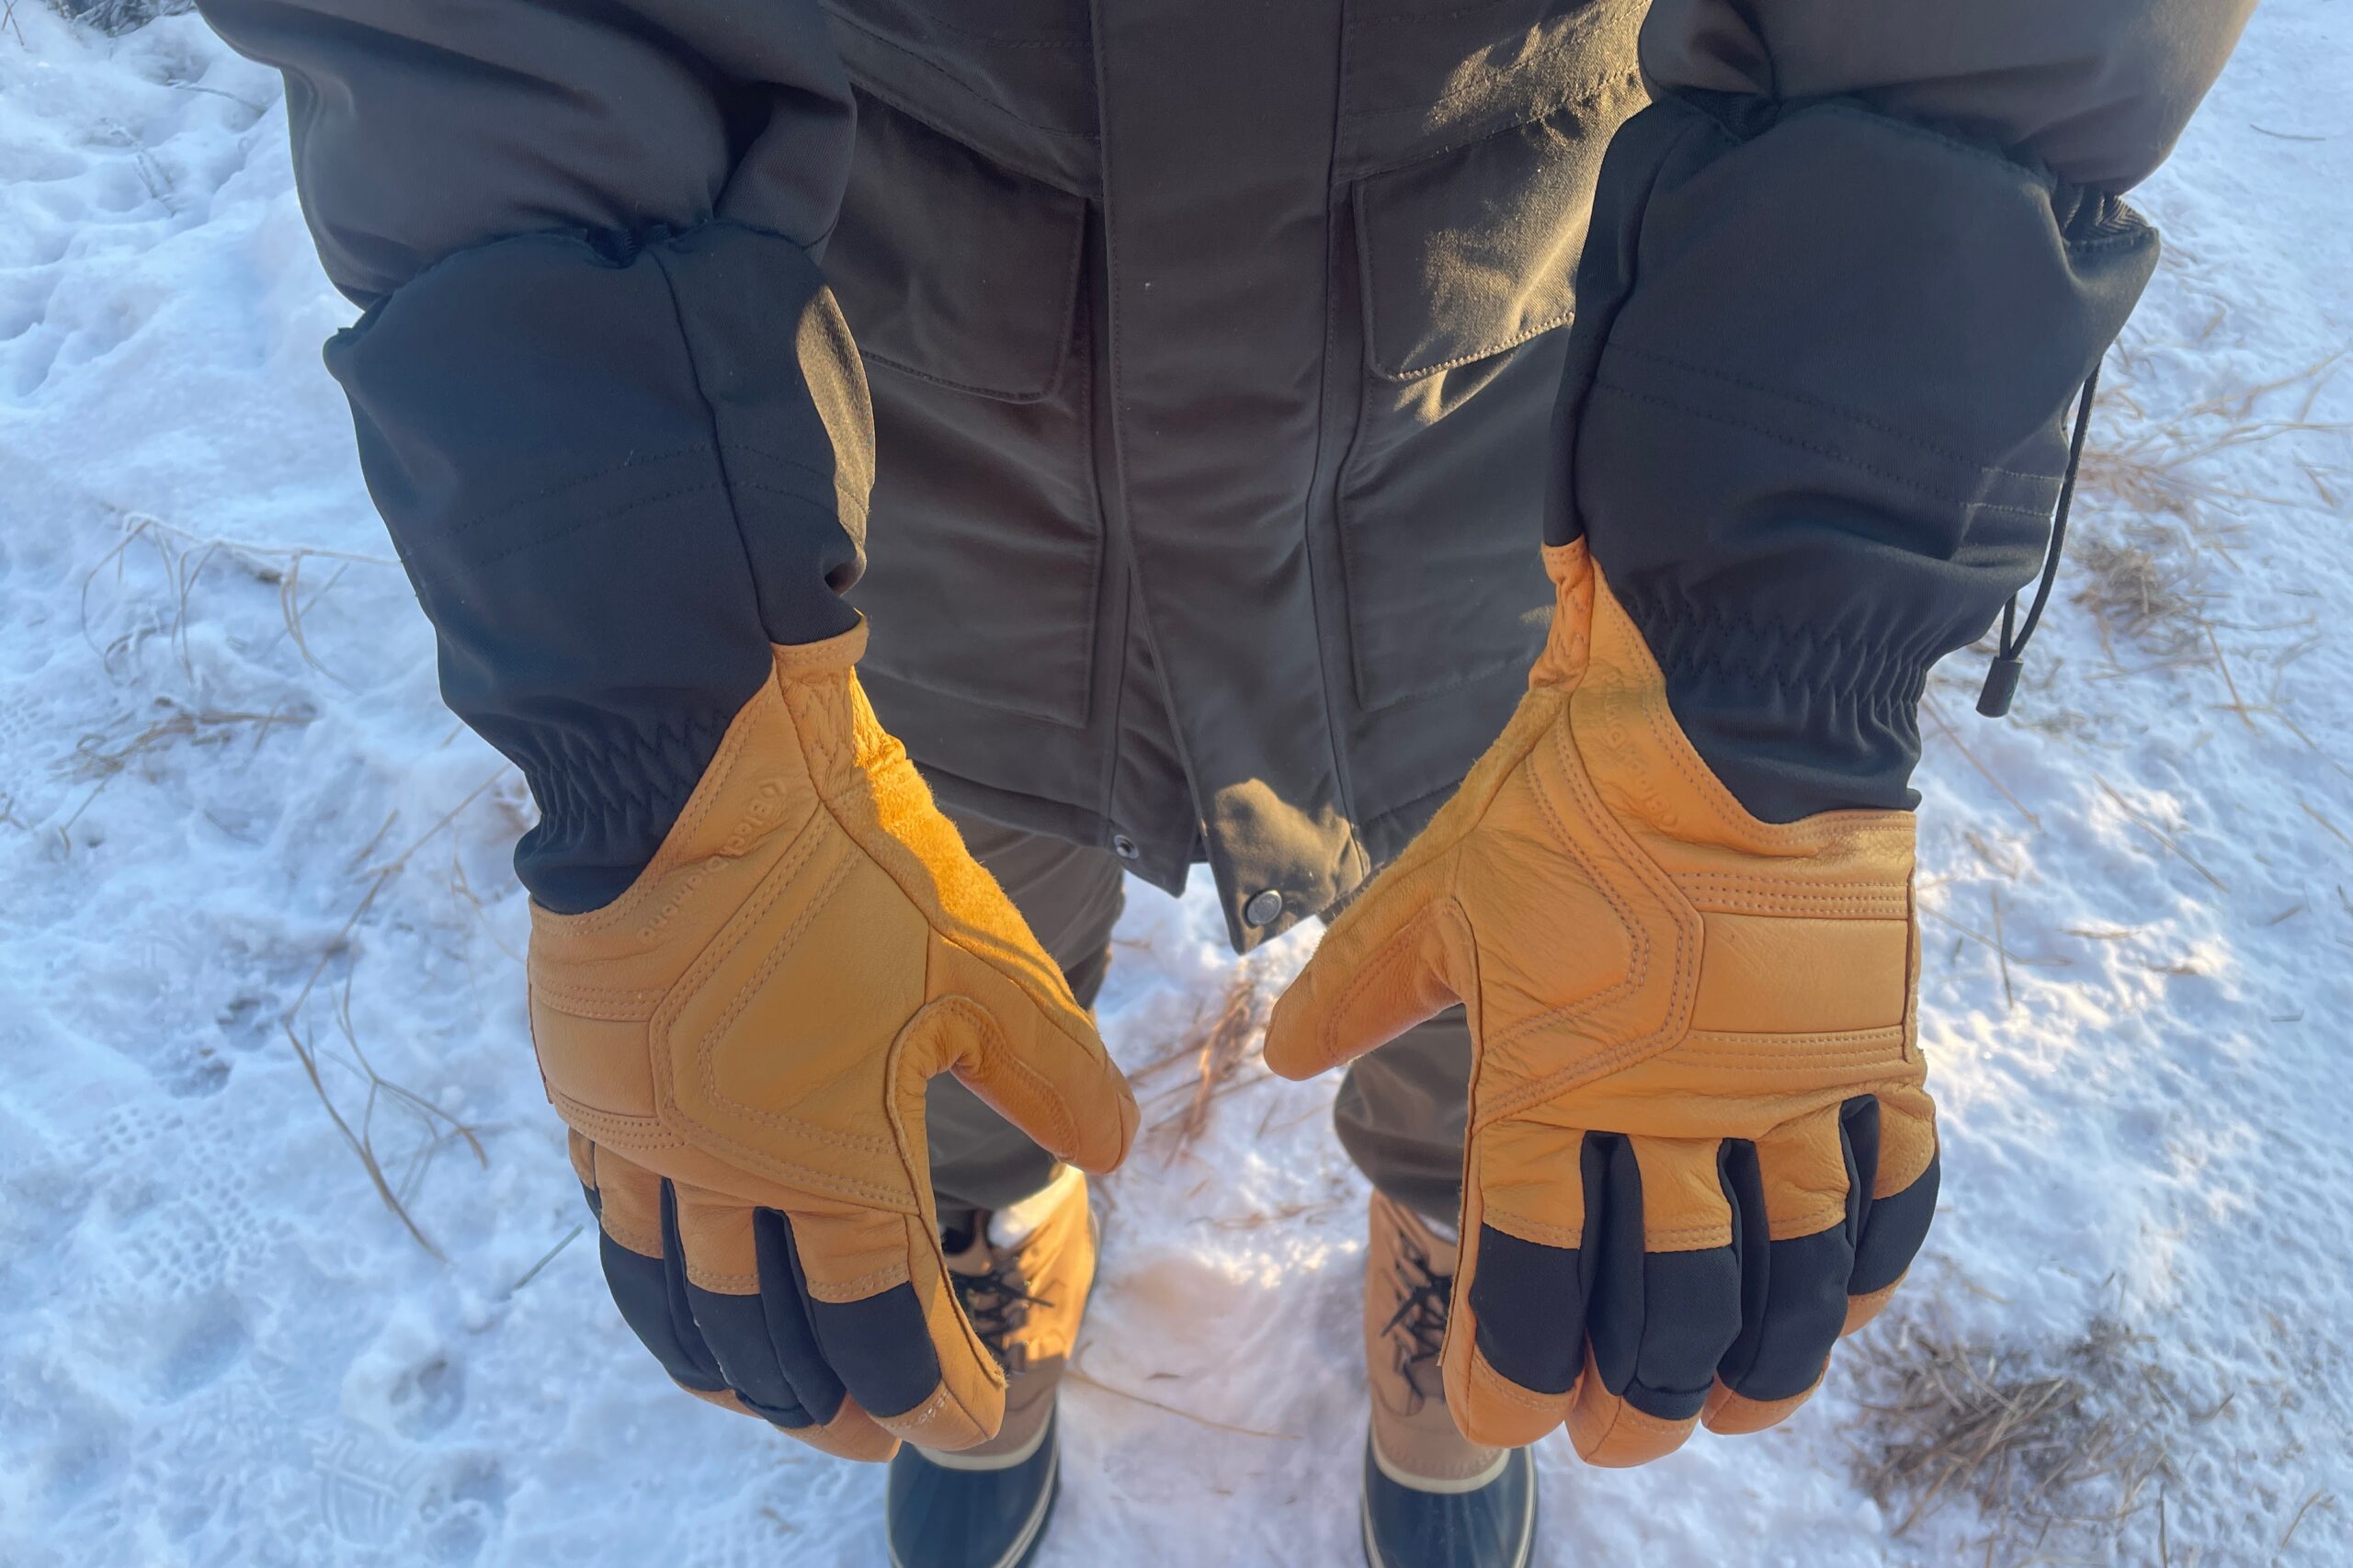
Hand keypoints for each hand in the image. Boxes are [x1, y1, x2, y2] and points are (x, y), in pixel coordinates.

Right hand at [527, 625, 1137, 1459]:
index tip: (972, 1422)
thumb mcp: (983, 966)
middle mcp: (725, 1177)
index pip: (885, 1329)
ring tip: (760, 1396)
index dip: (933, 1393)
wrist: (690, 764)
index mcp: (830, 1165)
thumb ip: (1050, 1074)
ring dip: (725, 1366)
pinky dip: (653, 1277)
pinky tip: (673, 1275)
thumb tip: (1114, 1153)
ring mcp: (643, 1140)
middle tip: (876, 1431)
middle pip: (771, 1341)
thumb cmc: (848, 862)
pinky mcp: (592, 1089)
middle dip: (831, 1403)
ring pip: (672, 1301)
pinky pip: (615, 1220)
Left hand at [1265, 542, 1935, 1464]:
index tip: (1510, 1415)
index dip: (1523, 1367)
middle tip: (1621, 1437)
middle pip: (1672, 1305)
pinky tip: (1844, 1308)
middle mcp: (1679, 1112)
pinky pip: (1891, 1187)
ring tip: (1736, 1413)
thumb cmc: (1567, 789)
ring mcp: (1789, 1085)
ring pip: (1789, 1277)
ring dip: (1762, 1365)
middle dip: (1639, 1394)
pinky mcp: (1872, 1044)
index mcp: (1557, 1084)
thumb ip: (1360, 986)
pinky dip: (1870, 1264)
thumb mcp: (1439, 888)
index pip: (1537, 1274)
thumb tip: (1281, 1056)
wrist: (1729, 691)